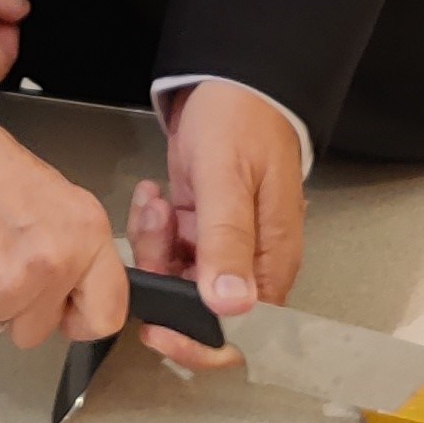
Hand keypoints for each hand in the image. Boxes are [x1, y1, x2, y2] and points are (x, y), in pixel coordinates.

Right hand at [0, 112, 123, 348]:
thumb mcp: (57, 197)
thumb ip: (72, 250)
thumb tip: (70, 288)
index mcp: (84, 238)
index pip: (105, 315)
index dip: (82, 318)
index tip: (66, 312)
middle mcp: (50, 269)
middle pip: (40, 330)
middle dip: (21, 308)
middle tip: (0, 264)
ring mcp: (3, 291)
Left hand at [129, 81, 306, 371]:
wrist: (230, 79)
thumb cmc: (241, 122)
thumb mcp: (228, 178)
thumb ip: (227, 241)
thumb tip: (231, 306)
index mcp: (271, 260)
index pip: (243, 331)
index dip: (200, 343)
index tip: (158, 331)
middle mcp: (248, 263)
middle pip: (200, 310)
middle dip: (164, 282)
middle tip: (152, 234)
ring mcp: (219, 246)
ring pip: (175, 279)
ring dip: (155, 246)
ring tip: (156, 200)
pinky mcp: (196, 228)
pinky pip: (167, 249)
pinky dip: (154, 227)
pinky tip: (155, 194)